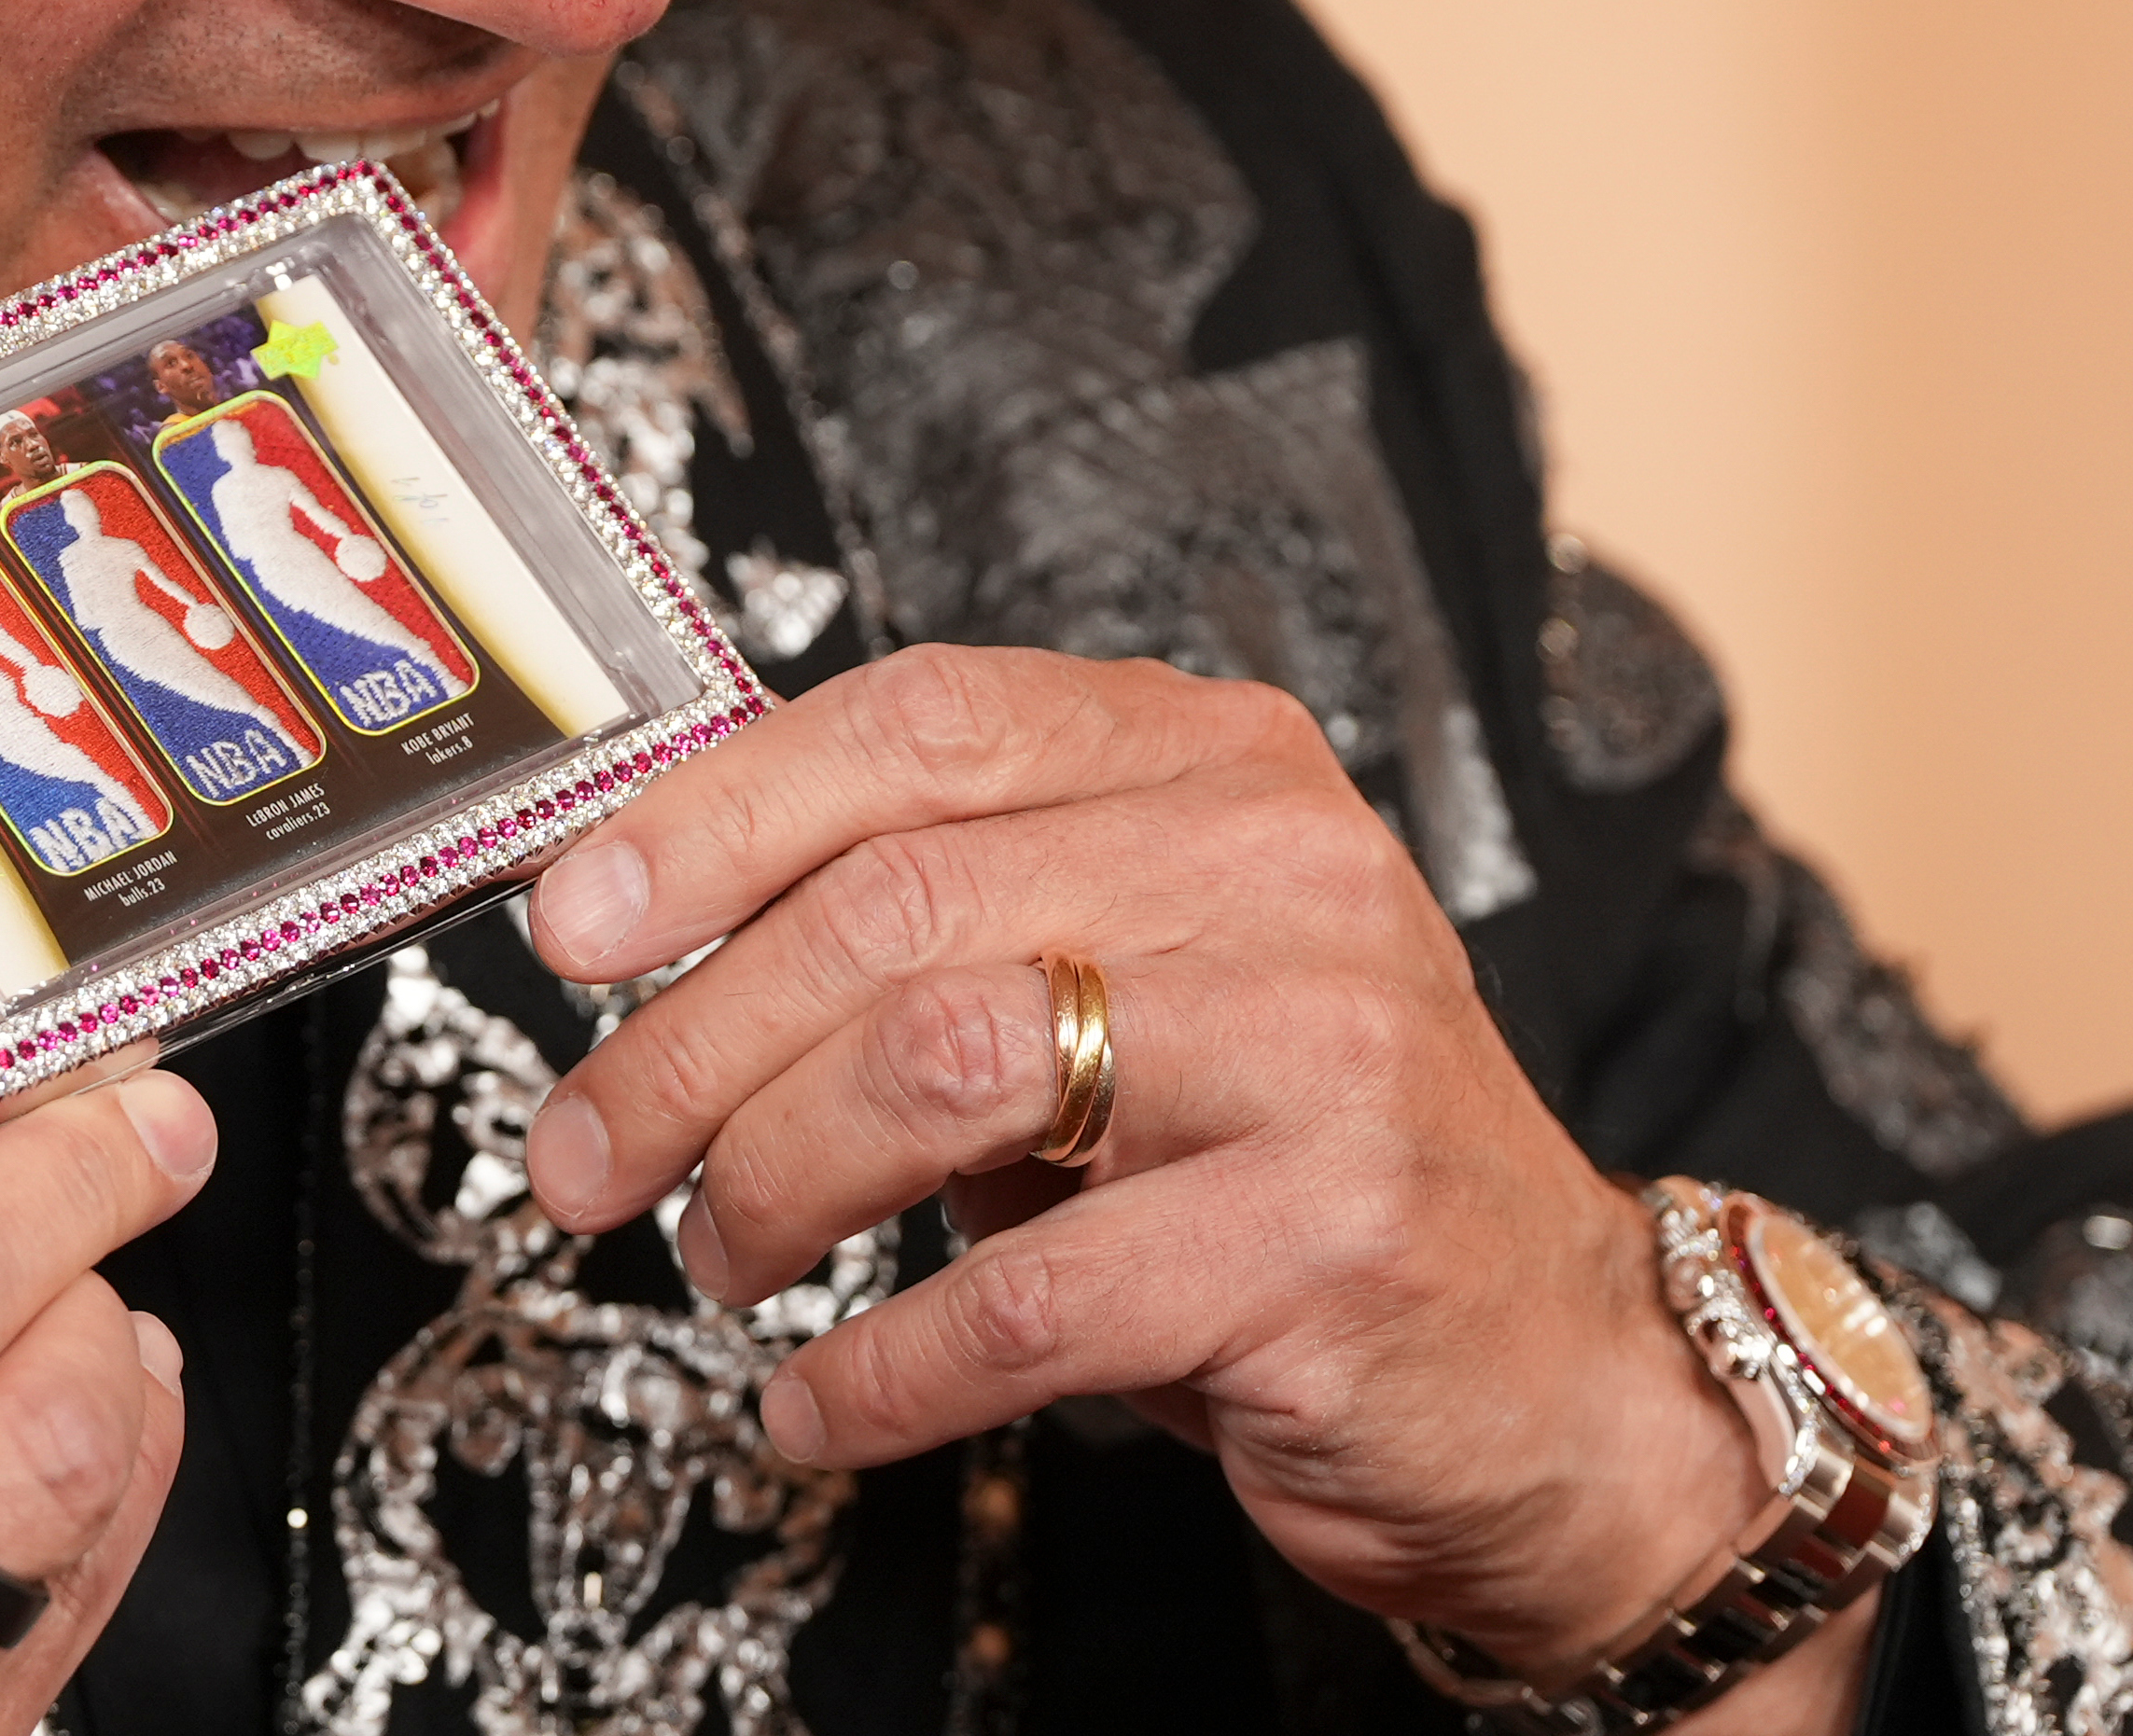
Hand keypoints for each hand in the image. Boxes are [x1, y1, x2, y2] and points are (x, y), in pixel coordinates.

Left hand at [520, 646, 1876, 1725]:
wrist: (1560, 1374)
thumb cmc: (1292, 1160)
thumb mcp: (1131, 978)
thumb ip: (945, 913)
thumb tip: (653, 921)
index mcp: (1213, 762)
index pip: (918, 725)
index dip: (712, 819)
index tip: (571, 926)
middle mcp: (1281, 873)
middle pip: (892, 910)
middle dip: (687, 1047)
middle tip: (585, 1154)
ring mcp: (1321, 1049)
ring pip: (939, 1069)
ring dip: (769, 1180)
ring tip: (717, 1254)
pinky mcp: (1327, 1240)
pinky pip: (1023, 1296)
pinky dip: (876, 1369)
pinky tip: (817, 1406)